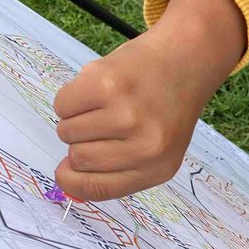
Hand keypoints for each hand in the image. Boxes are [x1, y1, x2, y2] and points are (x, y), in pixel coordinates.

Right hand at [53, 0, 245, 201]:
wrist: (185, 59)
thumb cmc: (164, 107)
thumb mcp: (156, 149)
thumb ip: (117, 168)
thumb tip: (65, 177)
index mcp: (158, 168)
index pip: (97, 189)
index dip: (72, 181)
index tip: (65, 171)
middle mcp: (145, 146)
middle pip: (78, 158)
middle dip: (80, 141)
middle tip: (104, 121)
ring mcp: (126, 115)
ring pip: (67, 131)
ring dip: (76, 117)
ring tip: (105, 104)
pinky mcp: (108, 85)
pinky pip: (63, 104)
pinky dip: (72, 97)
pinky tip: (99, 89)